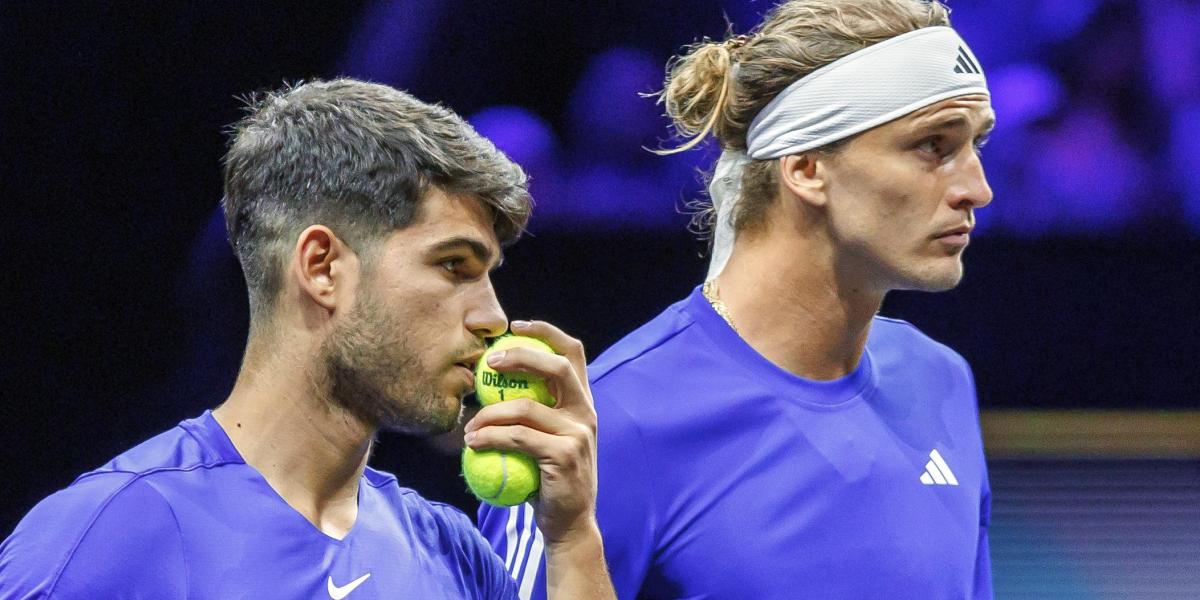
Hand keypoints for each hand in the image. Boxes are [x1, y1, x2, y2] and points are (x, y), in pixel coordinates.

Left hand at [463, 320, 598, 545]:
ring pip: (527, 407)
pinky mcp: (564, 455)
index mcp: (582, 403)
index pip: (573, 354)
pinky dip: (491, 437)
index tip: (517, 327)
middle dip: (522, 356)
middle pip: (557, 367)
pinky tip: (473, 442)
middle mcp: (586, 413)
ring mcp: (578, 434)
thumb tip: (490, 388)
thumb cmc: (548, 481)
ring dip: (490, 413)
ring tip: (469, 425)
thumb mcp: (546, 440)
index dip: (547, 332)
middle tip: (491, 363)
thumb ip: (532, 414)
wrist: (569, 524)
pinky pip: (518, 437)